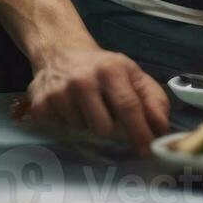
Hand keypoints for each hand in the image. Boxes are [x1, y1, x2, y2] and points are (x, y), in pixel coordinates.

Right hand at [23, 45, 170, 155]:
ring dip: (87, 123)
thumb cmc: (102, 68)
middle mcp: (83, 80)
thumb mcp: (132, 74)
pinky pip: (62, 130)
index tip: (148, 150)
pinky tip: (68, 106)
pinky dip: (68, 123)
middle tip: (105, 112)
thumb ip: (152, 99)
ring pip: (82, 130)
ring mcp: (59, 92)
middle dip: (110, 128)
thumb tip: (161, 128)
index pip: (129, 107)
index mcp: (111, 70)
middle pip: (104, 128)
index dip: (140, 132)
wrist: (61, 52)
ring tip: (84, 104)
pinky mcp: (41, 104)